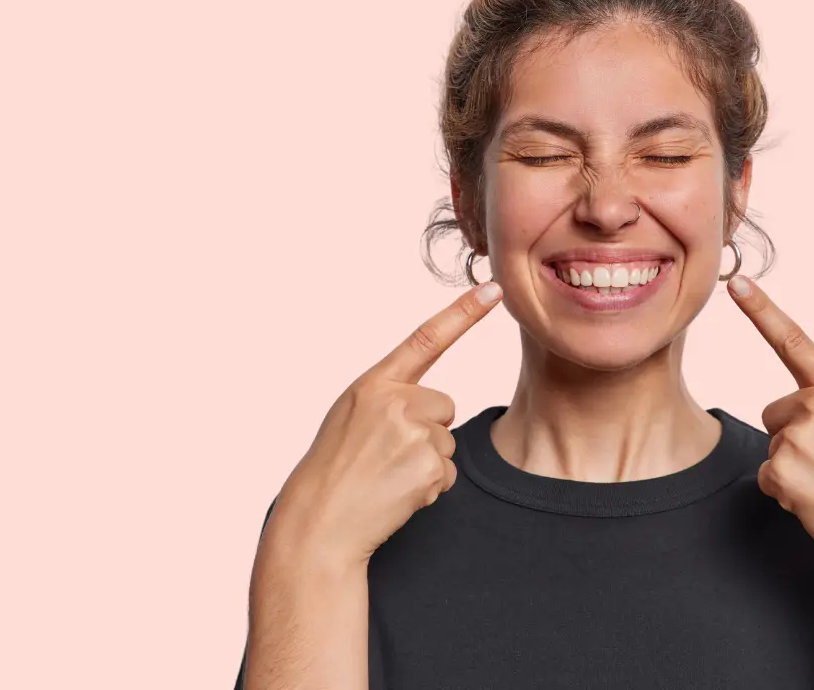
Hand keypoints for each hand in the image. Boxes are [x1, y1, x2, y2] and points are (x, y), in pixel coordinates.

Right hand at [266, 282, 503, 569]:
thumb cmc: (334, 470)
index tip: (493, 288)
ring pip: (446, 442)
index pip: (426, 339)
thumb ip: (389, 400)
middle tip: (385, 457)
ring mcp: (413, 434)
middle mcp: (395, 401)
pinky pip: (447, 473)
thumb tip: (438, 408)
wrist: (319, 524)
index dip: (463, 313)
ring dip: (424, 463)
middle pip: (445, 408)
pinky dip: (428, 488)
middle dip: (426, 432)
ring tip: (385, 477)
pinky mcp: (428, 467)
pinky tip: (395, 494)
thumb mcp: (351, 417)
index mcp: (373, 384)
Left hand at [727, 276, 813, 588]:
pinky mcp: (783, 469)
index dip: (763, 310)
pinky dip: (785, 491)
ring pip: (772, 444)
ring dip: (792, 466)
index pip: (795, 342)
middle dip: (794, 437)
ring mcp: (800, 437)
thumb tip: (782, 411)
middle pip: (774, 411)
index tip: (738, 283)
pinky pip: (766, 474)